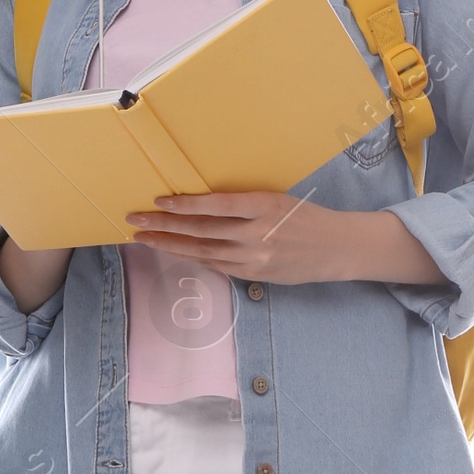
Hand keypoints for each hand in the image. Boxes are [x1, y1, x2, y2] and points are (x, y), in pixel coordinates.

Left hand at [126, 191, 443, 286]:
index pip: (216, 205)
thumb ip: (244, 204)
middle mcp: (257, 233)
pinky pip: (216, 265)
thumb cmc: (305, 217)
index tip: (159, 200)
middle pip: (201, 229)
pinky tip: (173, 250)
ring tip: (145, 238)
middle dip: (164, 225)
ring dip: (170, 244)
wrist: (337, 248)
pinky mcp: (254, 274)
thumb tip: (203, 202)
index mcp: (264, 205)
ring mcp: (254, 257)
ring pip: (202, 251)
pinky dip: (192, 257)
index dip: (185, 204)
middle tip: (136, 220)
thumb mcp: (278, 199)